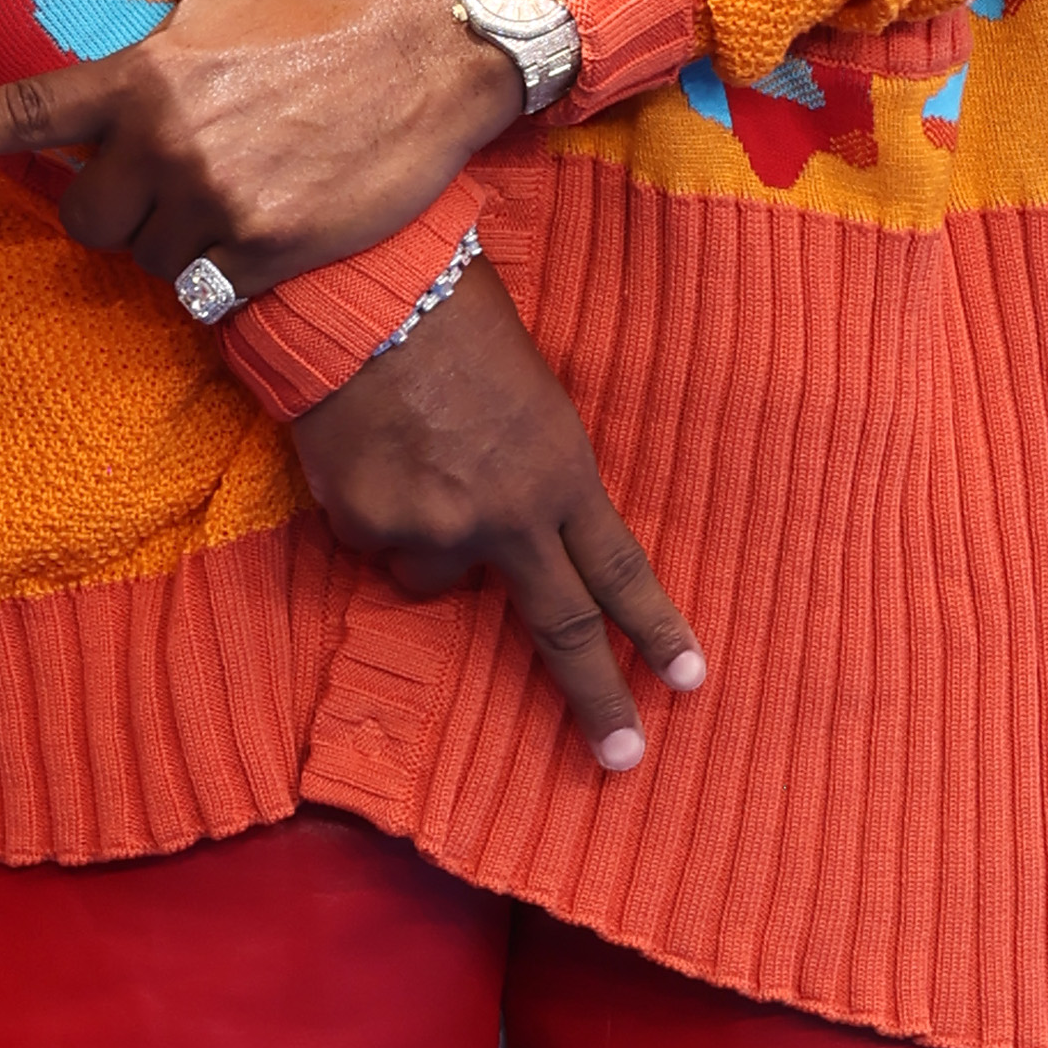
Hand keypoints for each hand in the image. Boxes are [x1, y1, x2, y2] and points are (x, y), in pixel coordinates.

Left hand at [0, 0, 508, 294]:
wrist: (436, 56)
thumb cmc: (321, 4)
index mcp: (147, 76)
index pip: (28, 114)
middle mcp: (172, 145)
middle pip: (86, 214)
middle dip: (109, 201)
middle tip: (160, 171)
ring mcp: (219, 204)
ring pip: (143, 254)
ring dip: (164, 235)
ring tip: (218, 190)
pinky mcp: (266, 251)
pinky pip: (200, 290)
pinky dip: (213, 271)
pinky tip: (251, 229)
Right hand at [296, 262, 706, 774]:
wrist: (359, 291)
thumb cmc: (452, 319)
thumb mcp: (528, 395)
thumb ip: (533, 473)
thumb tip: (508, 528)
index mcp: (559, 473)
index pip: (620, 570)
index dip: (656, 628)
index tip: (688, 680)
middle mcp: (505, 516)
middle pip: (562, 626)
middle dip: (598, 698)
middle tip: (624, 757)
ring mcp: (434, 529)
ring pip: (434, 574)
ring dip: (427, 540)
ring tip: (407, 459)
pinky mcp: (367, 526)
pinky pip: (372, 538)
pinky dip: (369, 506)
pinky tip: (363, 448)